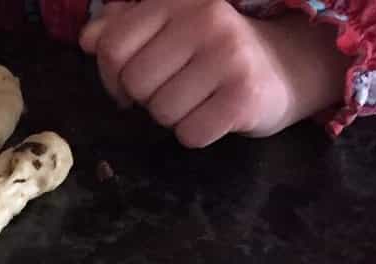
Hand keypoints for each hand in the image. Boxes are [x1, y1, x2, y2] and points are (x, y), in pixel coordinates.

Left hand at [78, 0, 348, 147]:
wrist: (288, 64)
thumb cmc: (216, 50)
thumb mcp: (172, 29)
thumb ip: (126, 30)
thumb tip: (88, 39)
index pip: (112, 45)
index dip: (112, 75)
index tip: (130, 81)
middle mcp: (204, 17)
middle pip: (134, 83)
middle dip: (146, 98)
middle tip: (172, 89)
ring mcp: (227, 56)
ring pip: (160, 112)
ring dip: (173, 116)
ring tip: (198, 98)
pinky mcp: (242, 96)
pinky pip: (189, 134)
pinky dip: (196, 133)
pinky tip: (214, 113)